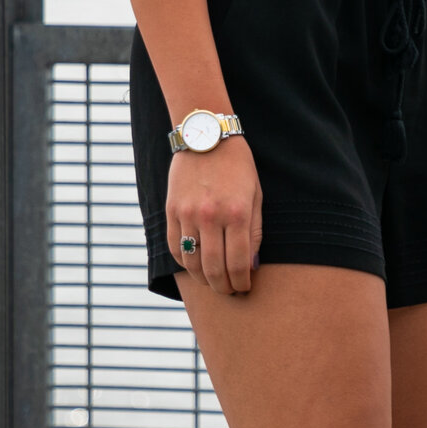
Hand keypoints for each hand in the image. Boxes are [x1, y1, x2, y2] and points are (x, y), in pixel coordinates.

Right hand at [167, 135, 260, 294]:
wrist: (206, 137)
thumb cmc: (238, 166)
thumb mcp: (255, 195)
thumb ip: (254, 233)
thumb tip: (251, 267)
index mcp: (236, 213)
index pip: (238, 264)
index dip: (242, 283)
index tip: (244, 288)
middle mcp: (210, 217)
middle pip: (214, 270)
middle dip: (224, 287)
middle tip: (230, 291)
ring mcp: (187, 215)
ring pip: (192, 264)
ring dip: (204, 280)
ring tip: (214, 282)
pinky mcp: (171, 211)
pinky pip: (175, 248)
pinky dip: (185, 263)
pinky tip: (195, 266)